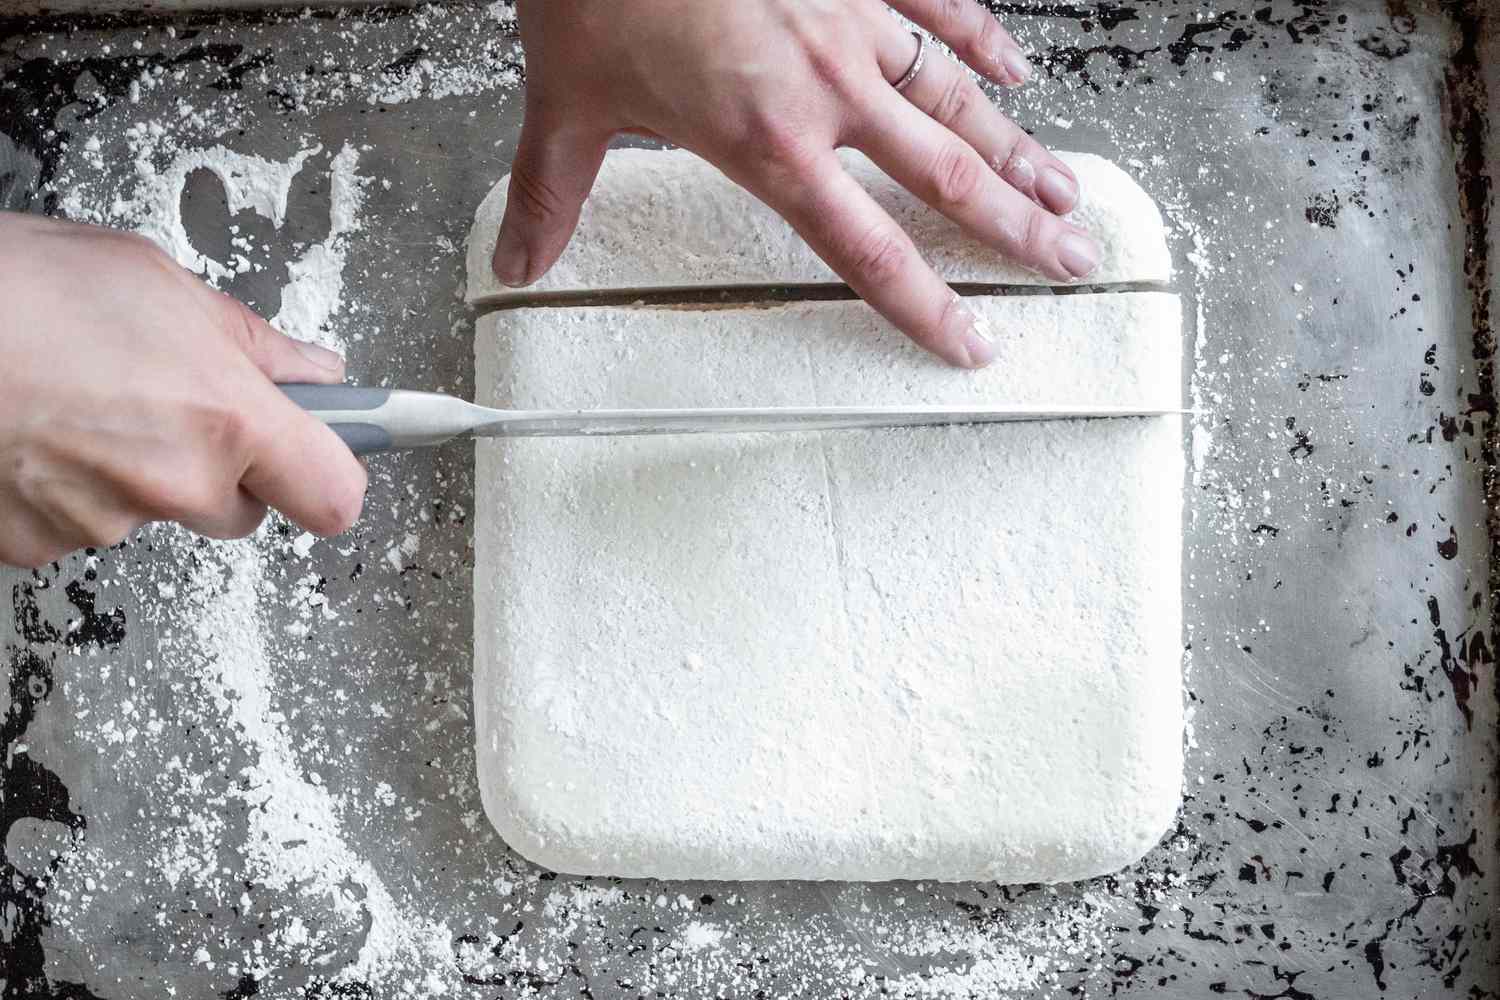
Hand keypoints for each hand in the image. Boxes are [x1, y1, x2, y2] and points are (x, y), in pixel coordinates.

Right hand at [0, 213, 366, 568]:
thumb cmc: (18, 287)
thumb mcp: (160, 284)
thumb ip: (254, 343)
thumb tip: (318, 372)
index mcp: (226, 420)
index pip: (335, 497)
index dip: (331, 479)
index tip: (323, 458)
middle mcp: (173, 484)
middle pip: (239, 510)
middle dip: (219, 470)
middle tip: (166, 404)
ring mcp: (101, 522)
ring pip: (153, 514)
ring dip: (133, 473)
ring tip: (79, 400)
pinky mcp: (35, 546)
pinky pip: (79, 525)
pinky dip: (66, 490)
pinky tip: (37, 431)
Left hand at [492, 0, 1099, 368]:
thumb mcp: (564, 99)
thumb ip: (552, 193)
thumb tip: (518, 261)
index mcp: (767, 142)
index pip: (867, 250)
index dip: (928, 305)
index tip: (975, 340)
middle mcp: (827, 89)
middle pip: (945, 178)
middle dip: (1015, 230)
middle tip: (1071, 263)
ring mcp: (852, 19)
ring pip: (959, 98)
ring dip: (1017, 148)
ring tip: (1065, 191)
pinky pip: (940, 4)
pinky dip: (982, 36)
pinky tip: (1017, 65)